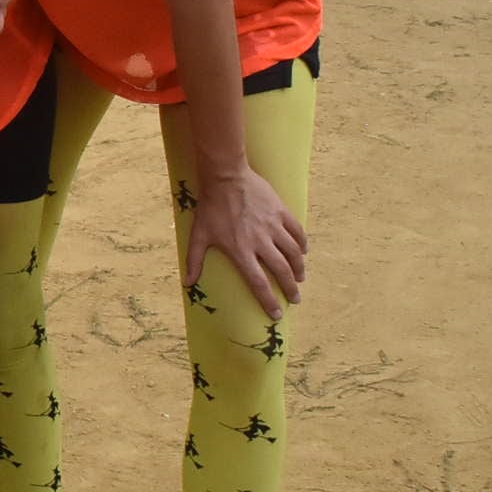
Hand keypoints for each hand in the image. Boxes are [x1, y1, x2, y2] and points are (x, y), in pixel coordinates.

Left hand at [184, 165, 308, 319]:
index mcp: (241, 250)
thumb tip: (187, 283)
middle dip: (290, 288)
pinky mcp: (281, 212)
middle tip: (295, 299)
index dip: (268, 300)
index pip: (258, 283)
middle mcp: (260, 241)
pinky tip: (303, 251)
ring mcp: (273, 226)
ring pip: (293, 253)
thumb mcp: (199, 235)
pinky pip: (297, 231)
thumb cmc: (211, 207)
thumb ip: (195, 260)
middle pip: (281, 271)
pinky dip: (302, 243)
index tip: (276, 314)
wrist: (225, 176)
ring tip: (301, 278)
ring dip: (299, 268)